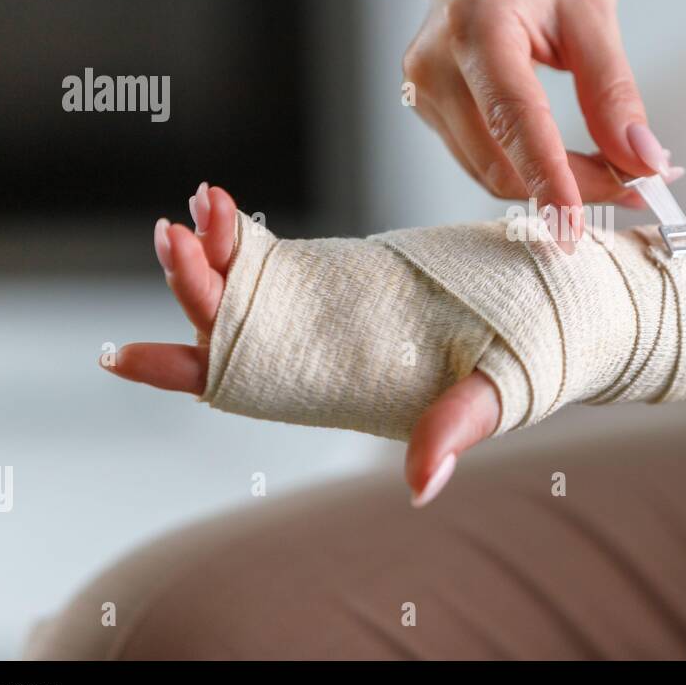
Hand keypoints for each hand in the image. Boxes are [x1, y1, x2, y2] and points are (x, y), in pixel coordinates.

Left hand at [106, 183, 503, 508]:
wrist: (563, 302)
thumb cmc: (532, 357)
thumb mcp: (497, 392)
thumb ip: (454, 429)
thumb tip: (423, 484)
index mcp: (340, 387)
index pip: (243, 383)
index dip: (182, 369)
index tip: (122, 354)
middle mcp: (318, 351)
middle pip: (231, 322)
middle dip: (195, 282)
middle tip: (173, 232)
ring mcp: (325, 308)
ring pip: (245, 283)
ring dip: (215, 245)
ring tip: (201, 199)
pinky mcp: (343, 272)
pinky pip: (276, 255)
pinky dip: (246, 233)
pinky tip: (224, 205)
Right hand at [402, 0, 679, 251]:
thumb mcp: (594, 12)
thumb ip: (614, 91)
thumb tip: (643, 160)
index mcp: (474, 24)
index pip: (514, 121)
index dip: (549, 182)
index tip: (578, 228)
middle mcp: (434, 62)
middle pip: (500, 163)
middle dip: (571, 189)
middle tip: (642, 187)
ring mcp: (424, 88)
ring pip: (489, 172)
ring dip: (554, 186)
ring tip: (617, 171)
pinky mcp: (429, 105)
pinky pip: (482, 158)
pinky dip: (530, 171)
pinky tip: (572, 163)